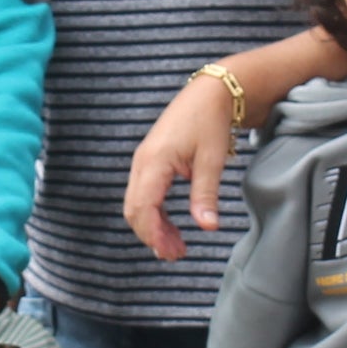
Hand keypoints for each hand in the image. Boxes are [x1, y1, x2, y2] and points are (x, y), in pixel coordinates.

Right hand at [125, 72, 238, 259]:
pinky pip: (144, 194)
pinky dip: (155, 214)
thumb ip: (205, 195)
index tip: (172, 253)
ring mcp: (144, 161)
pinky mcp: (150, 161)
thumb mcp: (212, 160)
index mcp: (155, 161)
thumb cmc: (211, 121)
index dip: (154, 234)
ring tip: (176, 246)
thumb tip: (207, 227)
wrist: (210, 92)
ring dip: (153, 227)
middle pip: (134, 210)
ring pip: (137, 204)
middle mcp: (142, 162)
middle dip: (152, 236)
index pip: (144, 207)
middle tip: (176, 255)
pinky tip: (171, 226)